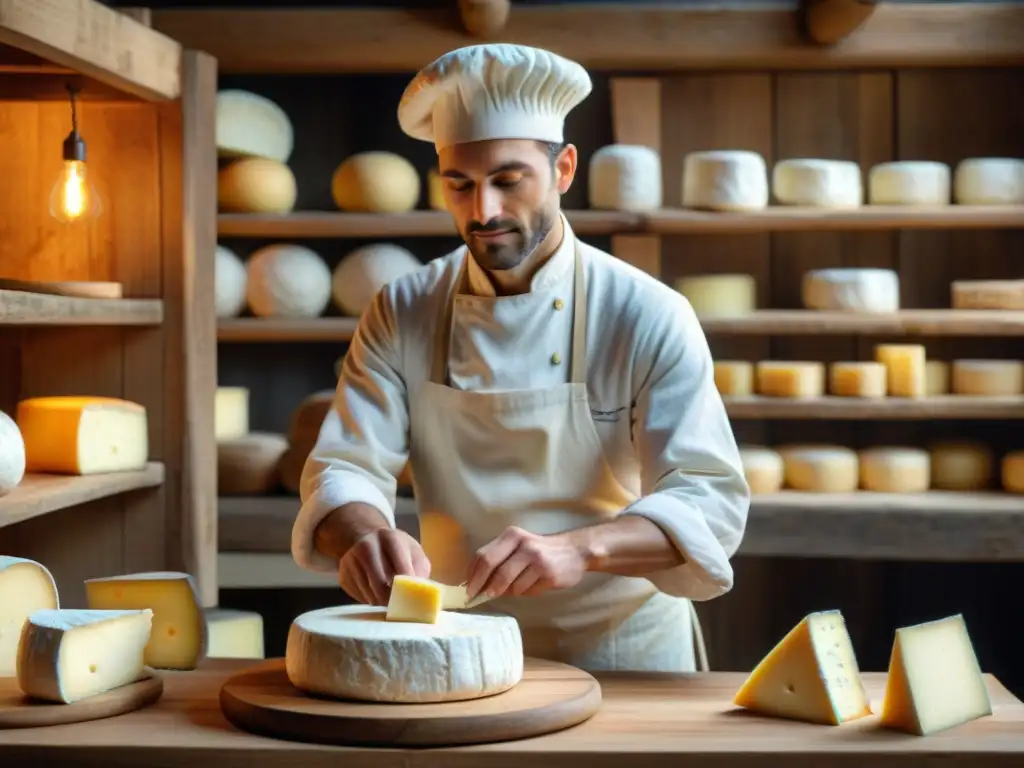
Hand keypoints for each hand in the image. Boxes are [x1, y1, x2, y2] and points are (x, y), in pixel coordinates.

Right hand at [337, 528, 430, 605]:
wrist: (365, 538)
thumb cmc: (396, 549)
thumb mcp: (413, 551)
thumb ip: (420, 570)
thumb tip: (421, 595)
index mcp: (390, 538)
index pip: (402, 570)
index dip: (409, 589)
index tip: (413, 600)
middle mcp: (367, 547)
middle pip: (382, 584)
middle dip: (394, 600)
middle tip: (402, 608)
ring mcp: (351, 562)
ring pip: (369, 594)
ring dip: (382, 603)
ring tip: (390, 600)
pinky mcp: (343, 576)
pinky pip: (359, 597)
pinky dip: (370, 601)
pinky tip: (376, 594)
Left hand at [465, 526, 587, 600]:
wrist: (574, 551)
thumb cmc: (539, 551)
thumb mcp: (517, 547)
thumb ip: (498, 560)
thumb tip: (475, 585)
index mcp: (511, 536)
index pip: (483, 556)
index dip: (472, 575)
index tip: (467, 590)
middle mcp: (523, 544)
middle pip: (493, 569)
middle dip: (483, 587)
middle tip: (479, 598)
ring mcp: (537, 559)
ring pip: (510, 586)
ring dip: (509, 592)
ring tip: (519, 585)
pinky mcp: (548, 574)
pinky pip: (527, 592)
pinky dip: (525, 593)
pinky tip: (534, 584)